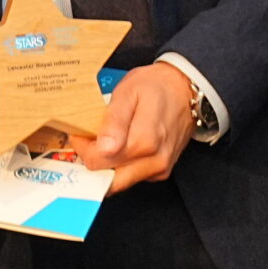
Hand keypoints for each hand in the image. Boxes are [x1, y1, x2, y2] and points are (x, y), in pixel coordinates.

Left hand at [78, 62, 194, 194]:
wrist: (185, 88)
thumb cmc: (156, 86)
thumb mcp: (128, 92)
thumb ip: (115, 121)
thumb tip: (104, 148)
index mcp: (143, 142)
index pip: (98, 162)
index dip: (84, 149)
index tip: (82, 133)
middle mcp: (154, 161)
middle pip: (108, 179)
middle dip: (94, 161)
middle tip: (91, 140)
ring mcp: (160, 169)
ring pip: (120, 181)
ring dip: (108, 165)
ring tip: (107, 140)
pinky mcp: (162, 171)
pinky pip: (133, 177)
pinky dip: (122, 166)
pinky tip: (123, 146)